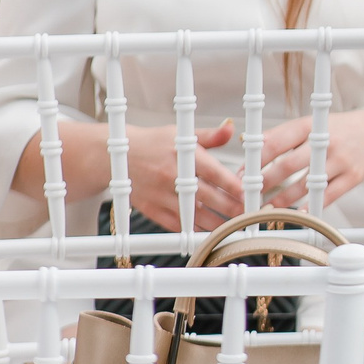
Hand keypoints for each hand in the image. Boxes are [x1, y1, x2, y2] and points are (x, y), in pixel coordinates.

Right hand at [105, 121, 247, 230]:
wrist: (115, 157)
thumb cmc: (152, 144)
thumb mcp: (182, 134)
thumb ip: (210, 135)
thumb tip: (230, 129)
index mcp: (184, 157)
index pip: (215, 174)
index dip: (234, 186)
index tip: (248, 195)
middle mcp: (173, 177)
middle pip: (208, 197)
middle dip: (231, 208)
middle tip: (248, 215)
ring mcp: (161, 195)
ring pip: (194, 214)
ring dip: (215, 223)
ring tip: (233, 228)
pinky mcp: (151, 208)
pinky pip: (174, 224)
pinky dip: (191, 230)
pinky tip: (206, 233)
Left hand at [253, 110, 363, 212]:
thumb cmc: (338, 129)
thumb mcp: (311, 123)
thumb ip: (283, 134)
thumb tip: (252, 145)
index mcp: (311, 126)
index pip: (276, 142)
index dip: (256, 161)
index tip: (242, 176)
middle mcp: (325, 142)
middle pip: (287, 166)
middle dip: (264, 184)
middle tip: (248, 196)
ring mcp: (340, 160)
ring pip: (305, 185)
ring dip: (281, 200)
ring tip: (265, 209)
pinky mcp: (352, 177)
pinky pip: (327, 196)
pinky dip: (310, 207)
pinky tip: (296, 214)